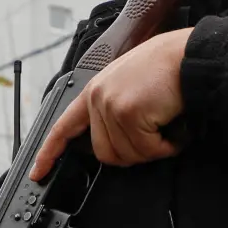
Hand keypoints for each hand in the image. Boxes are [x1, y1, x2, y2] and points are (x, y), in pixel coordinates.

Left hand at [30, 27, 192, 180]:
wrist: (189, 56)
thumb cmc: (168, 68)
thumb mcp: (129, 85)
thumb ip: (113, 108)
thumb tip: (117, 141)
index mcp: (95, 91)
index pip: (63, 126)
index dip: (50, 152)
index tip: (39, 171)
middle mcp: (98, 97)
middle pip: (104, 153)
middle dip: (133, 153)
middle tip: (154, 139)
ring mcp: (111, 105)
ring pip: (127, 155)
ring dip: (154, 149)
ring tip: (166, 127)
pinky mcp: (129, 114)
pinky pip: (147, 150)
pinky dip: (166, 146)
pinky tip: (173, 130)